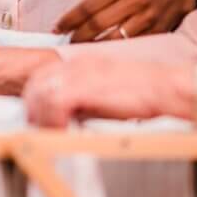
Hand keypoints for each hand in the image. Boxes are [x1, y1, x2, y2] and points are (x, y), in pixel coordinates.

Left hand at [23, 56, 194, 127]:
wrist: (164, 88)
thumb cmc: (143, 93)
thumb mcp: (108, 89)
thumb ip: (87, 97)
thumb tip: (69, 116)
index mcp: (83, 62)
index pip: (44, 75)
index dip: (36, 98)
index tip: (38, 116)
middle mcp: (78, 64)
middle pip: (37, 82)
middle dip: (33, 108)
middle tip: (38, 128)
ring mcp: (80, 74)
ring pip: (41, 93)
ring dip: (41, 117)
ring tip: (49, 133)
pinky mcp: (85, 87)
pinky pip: (54, 104)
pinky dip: (53, 121)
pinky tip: (61, 132)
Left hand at [54, 0, 196, 42]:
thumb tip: (75, 19)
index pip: (88, 5)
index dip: (69, 19)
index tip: (56, 28)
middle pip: (97, 24)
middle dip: (78, 37)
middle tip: (68, 44)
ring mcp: (146, 17)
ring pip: (113, 38)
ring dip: (94, 47)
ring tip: (82, 52)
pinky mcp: (157, 31)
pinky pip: (131, 46)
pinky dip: (115, 52)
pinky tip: (105, 54)